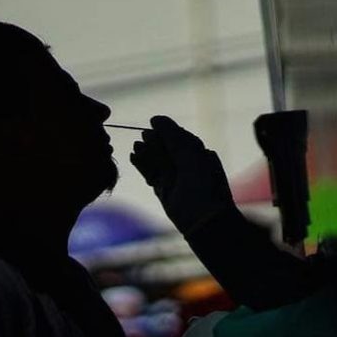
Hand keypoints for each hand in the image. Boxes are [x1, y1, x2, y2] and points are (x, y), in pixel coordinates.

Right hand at [130, 116, 235, 234]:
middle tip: (143, 139)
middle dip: (153, 141)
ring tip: (136, 147)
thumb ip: (171, 134)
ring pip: (155, 159)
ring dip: (145, 152)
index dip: (164, 131)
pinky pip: (150, 173)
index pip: (176, 135)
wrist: (203, 218)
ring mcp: (173, 177)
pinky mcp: (163, 190)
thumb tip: (154, 119)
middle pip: (163, 146)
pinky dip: (141, 164)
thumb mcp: (189, 152)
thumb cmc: (202, 181)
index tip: (153, 126)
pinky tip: (133, 156)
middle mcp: (185, 163)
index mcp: (197, 152)